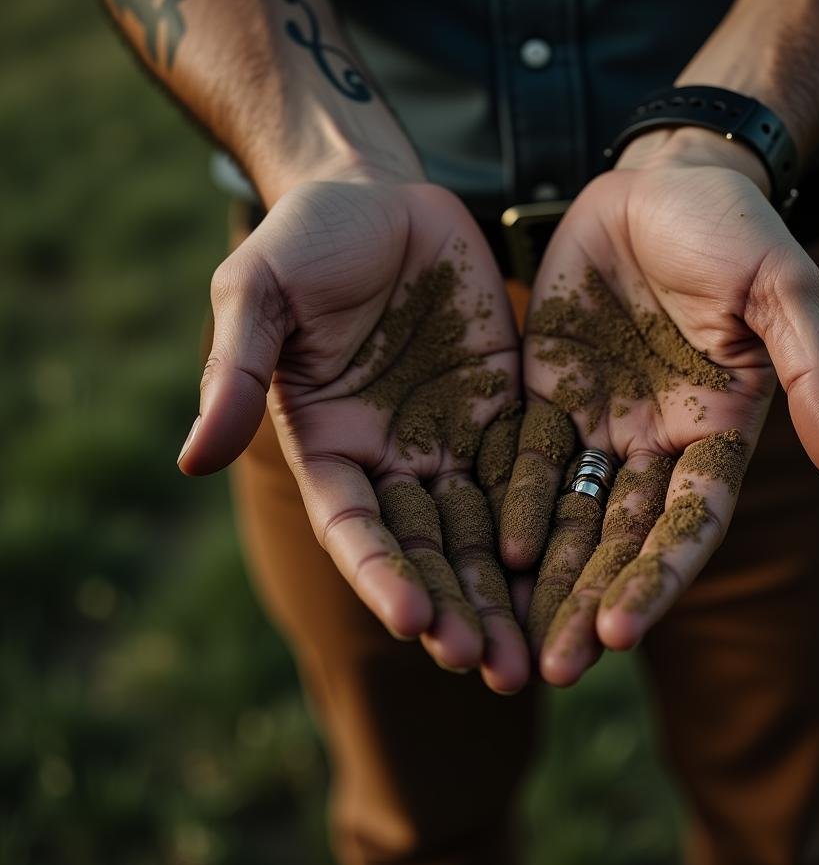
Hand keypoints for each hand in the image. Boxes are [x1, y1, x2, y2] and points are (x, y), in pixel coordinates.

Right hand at [177, 173, 529, 693]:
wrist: (379, 195)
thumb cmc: (306, 238)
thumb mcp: (260, 291)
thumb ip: (238, 372)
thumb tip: (189, 459)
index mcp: (328, 443)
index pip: (356, 526)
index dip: (383, 573)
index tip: (416, 619)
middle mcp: (390, 456)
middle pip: (427, 547)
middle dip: (459, 608)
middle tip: (498, 669)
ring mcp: (450, 438)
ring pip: (484, 528)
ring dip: (508, 592)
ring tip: (540, 652)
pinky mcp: (502, 410)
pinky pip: (533, 473)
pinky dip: (552, 523)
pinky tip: (583, 568)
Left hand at [500, 128, 818, 685]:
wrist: (659, 179)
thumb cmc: (732, 226)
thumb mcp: (780, 288)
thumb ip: (812, 372)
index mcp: (717, 427)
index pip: (687, 522)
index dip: (656, 577)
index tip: (620, 634)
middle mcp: (657, 439)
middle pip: (622, 538)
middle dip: (589, 602)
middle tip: (552, 670)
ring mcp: (600, 420)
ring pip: (571, 513)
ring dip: (544, 577)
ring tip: (509, 638)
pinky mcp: (547, 391)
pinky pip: (524, 458)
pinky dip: (510, 504)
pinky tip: (486, 552)